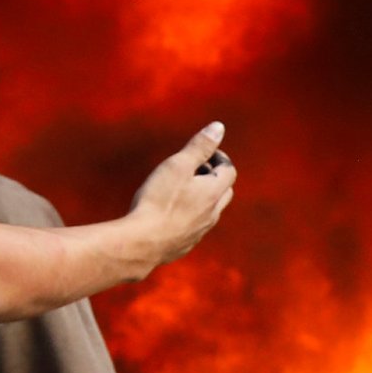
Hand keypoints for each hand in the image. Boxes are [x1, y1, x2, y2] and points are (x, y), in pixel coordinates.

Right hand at [124, 122, 235, 266]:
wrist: (142, 244)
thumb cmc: (158, 200)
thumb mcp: (177, 165)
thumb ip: (199, 147)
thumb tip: (219, 127)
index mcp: (213, 193)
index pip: (229, 171)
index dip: (219, 158)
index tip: (203, 153)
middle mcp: (212, 214)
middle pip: (224, 192)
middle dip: (213, 178)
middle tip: (193, 170)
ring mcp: (199, 232)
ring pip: (210, 212)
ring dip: (202, 199)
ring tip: (180, 191)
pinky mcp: (185, 245)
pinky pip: (194, 228)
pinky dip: (189, 216)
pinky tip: (170, 215)